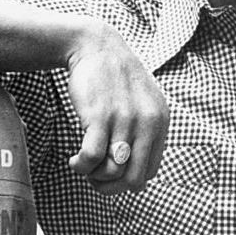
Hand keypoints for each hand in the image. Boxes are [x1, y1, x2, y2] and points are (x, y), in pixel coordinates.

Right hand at [65, 22, 168, 193]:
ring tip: (82, 165)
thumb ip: (144, 133)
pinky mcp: (100, 116)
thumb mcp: (143, 103)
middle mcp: (147, 122)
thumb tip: (132, 175)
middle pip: (133, 179)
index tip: (110, 174)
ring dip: (92, 176)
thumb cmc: (114, 79)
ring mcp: (124, 120)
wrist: (96, 47)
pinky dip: (81, 166)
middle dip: (110, 187)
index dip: (127, 181)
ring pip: (111, 172)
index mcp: (160, 122)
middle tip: (94, 178)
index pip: (150, 171)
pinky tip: (75, 159)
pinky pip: (92, 158)